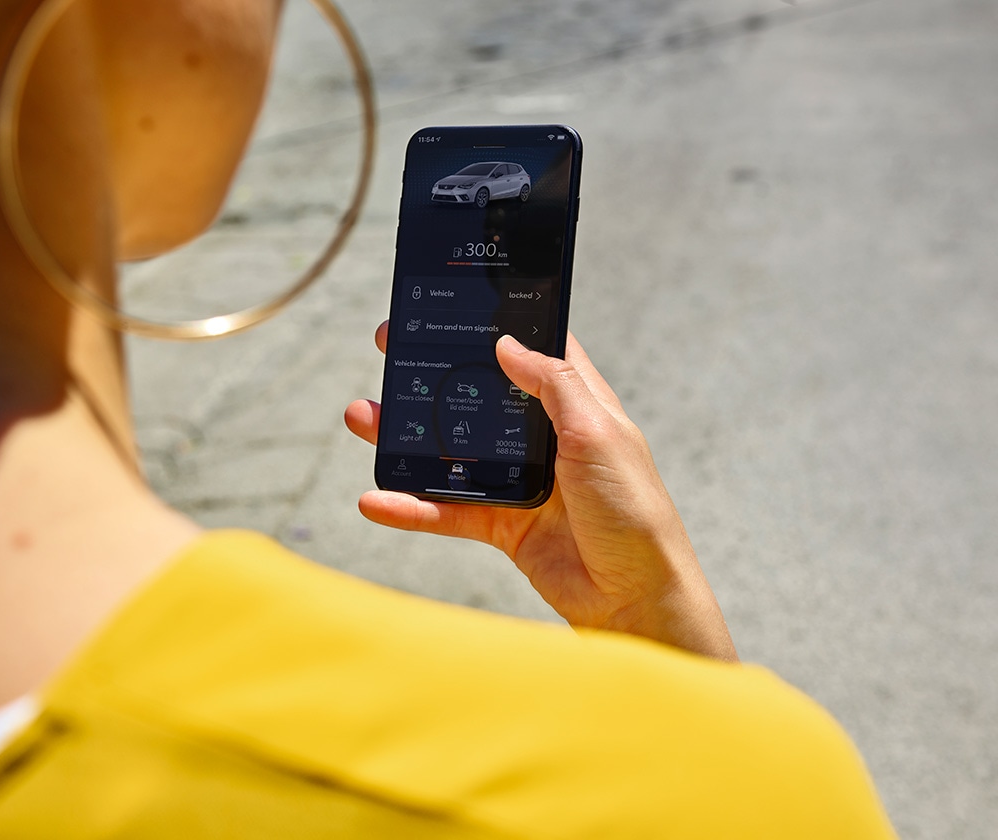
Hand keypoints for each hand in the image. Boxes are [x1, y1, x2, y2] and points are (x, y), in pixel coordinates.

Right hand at [345, 324, 736, 660]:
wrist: (635, 598)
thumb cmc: (634, 511)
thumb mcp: (598, 434)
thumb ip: (554, 386)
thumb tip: (508, 343)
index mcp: (575, 405)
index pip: (530, 351)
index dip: (493, 326)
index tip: (449, 306)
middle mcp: (545, 437)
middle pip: (478, 395)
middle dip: (433, 372)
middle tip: (390, 349)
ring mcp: (521, 481)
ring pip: (453, 450)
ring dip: (408, 436)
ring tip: (362, 417)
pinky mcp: (504, 524)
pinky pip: (448, 511)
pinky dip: (412, 507)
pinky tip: (376, 498)